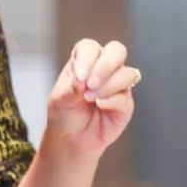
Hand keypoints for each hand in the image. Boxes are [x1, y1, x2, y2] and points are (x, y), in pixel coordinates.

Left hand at [44, 38, 139, 158]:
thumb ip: (72, 87)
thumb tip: (85, 78)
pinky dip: (111, 100)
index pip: (90, 47)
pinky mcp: (125, 103)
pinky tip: (99, 105)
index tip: (79, 77)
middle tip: (90, 83)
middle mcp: (103, 68)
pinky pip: (125, 96)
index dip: (87, 58)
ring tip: (89, 98)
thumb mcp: (60, 99)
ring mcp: (117, 85)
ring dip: (107, 85)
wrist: (70, 139)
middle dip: (105, 65)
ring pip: (126, 73)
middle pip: (117, 50)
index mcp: (84, 60)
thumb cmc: (64, 114)